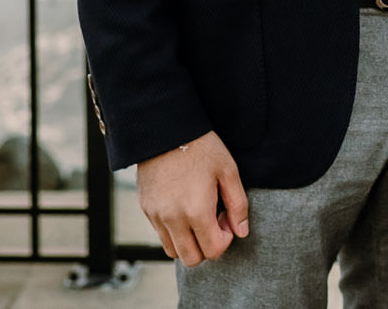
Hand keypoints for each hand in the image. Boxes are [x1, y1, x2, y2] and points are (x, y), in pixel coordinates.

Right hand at [135, 131, 248, 266]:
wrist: (165, 128)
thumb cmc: (201, 147)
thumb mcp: (228, 170)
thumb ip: (238, 205)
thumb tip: (241, 232)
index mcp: (196, 211)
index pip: (213, 251)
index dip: (225, 239)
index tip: (225, 218)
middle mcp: (173, 218)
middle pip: (192, 259)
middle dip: (207, 247)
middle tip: (213, 220)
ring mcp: (156, 215)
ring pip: (173, 251)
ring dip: (188, 242)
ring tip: (197, 216)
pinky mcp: (146, 209)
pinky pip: (160, 235)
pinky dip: (174, 231)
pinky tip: (183, 207)